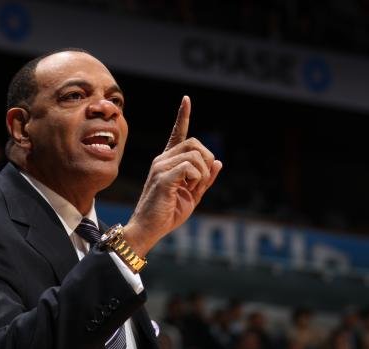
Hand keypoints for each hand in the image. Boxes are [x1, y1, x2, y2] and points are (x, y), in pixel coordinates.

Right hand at [123, 96, 221, 256]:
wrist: (149, 229)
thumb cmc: (167, 214)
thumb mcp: (193, 196)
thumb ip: (205, 179)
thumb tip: (219, 162)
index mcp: (168, 162)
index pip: (177, 134)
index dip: (183, 116)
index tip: (186, 99)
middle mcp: (162, 160)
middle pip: (194, 143)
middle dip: (207, 160)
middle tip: (202, 180)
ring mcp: (161, 167)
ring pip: (195, 154)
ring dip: (203, 173)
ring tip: (192, 187)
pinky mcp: (163, 177)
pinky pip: (190, 167)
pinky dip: (197, 178)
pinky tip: (188, 189)